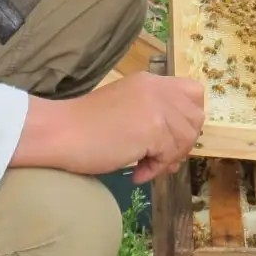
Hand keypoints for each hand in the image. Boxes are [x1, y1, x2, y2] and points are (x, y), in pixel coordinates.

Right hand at [11, 74, 205, 182]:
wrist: (60, 132)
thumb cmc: (86, 125)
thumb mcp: (127, 110)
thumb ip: (155, 121)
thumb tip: (179, 153)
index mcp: (151, 81)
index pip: (195, 92)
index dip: (189, 117)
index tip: (171, 135)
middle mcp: (158, 89)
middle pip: (195, 118)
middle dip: (182, 143)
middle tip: (159, 158)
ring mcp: (156, 107)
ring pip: (185, 140)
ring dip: (167, 159)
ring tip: (145, 167)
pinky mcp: (152, 128)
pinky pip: (168, 156)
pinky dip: (155, 170)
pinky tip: (137, 173)